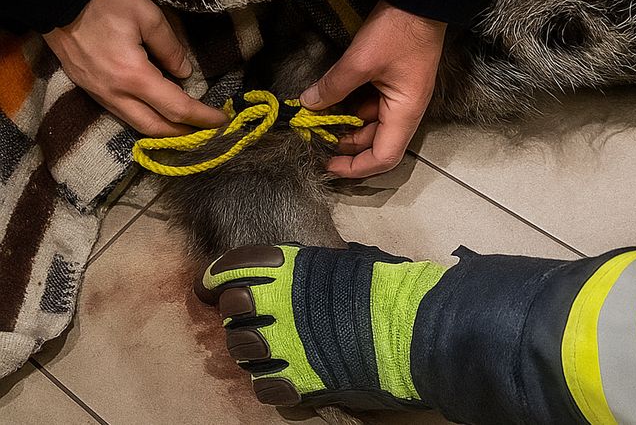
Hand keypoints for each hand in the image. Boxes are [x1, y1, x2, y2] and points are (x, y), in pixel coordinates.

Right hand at [43, 0, 227, 135]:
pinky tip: (157, 109)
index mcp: (132, 76)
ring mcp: (97, 93)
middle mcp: (114, 93)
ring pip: (135, 123)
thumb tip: (184, 73)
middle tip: (208, 130)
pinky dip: (144, 117)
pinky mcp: (88, 87)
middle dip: (184, 133)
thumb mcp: (147, 14)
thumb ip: (170, 47)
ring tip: (187, 124)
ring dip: (164, 128)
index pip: (176, 108)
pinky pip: (120, 112)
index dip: (202, 117)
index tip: (223, 120)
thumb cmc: (104, 0)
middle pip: (155, 127)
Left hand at [197, 242, 444, 408]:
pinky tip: (284, 376)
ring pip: (240, 348)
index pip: (234, 267)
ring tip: (269, 347)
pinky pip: (262, 385)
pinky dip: (269, 380)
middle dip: (237, 312)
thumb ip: (315, 267)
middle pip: (232, 308)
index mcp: (292, 267)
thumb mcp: (348, 263)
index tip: (211, 284)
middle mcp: (279, 304)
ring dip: (250, 347)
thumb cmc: (390, 290)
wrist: (413, 331)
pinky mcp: (296, 382)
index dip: (217, 276)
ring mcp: (284, 345)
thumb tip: (306, 271)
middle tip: (251, 317)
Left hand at [300, 1, 444, 178]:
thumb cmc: (398, 31)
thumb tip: (307, 105)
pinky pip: (371, 105)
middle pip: (375, 143)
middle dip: (344, 145)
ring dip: (345, 124)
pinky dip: (350, 106)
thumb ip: (333, 86)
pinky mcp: (394, 82)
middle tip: (312, 136)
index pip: (384, 158)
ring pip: (371, 124)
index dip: (355, 167)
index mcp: (405, 113)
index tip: (326, 165)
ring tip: (316, 116)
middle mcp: (406, 111)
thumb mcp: (360, 61)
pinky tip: (330, 97)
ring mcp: (400, 96)